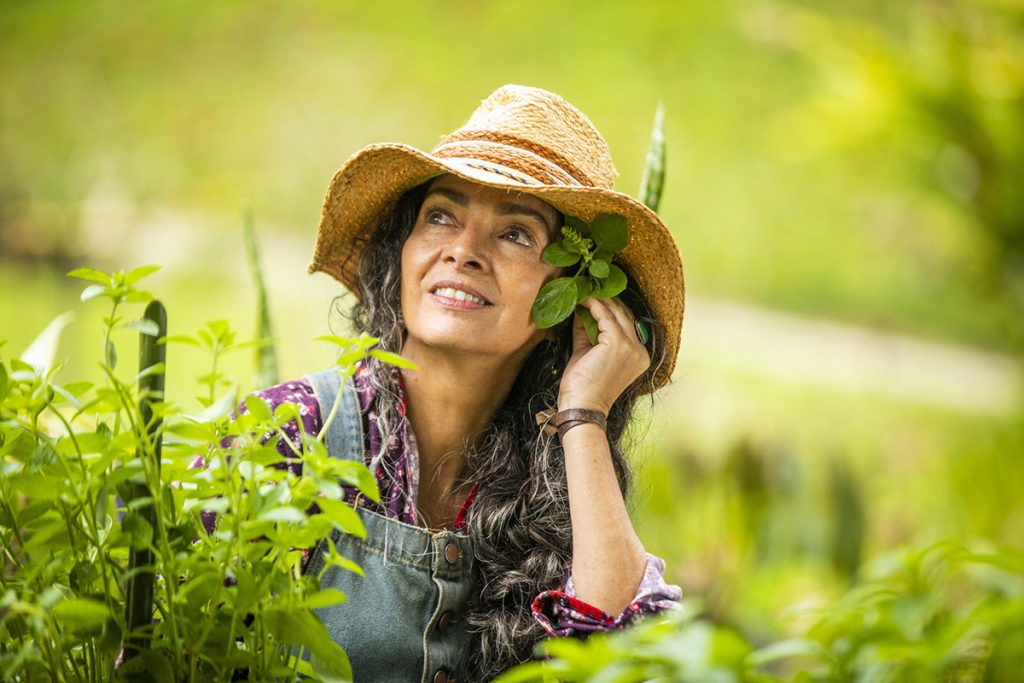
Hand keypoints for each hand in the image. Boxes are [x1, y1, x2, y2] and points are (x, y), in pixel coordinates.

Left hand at [558, 297, 650, 414]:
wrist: (581, 406)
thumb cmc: (582, 386)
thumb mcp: (588, 353)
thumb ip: (588, 331)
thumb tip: (582, 309)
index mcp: (639, 356)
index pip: (628, 323)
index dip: (611, 307)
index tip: (594, 295)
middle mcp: (640, 350)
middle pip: (624, 314)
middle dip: (606, 298)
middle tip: (587, 287)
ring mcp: (631, 346)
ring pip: (616, 312)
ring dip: (598, 299)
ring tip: (582, 290)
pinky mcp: (618, 343)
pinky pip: (604, 315)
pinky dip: (592, 305)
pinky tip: (582, 299)